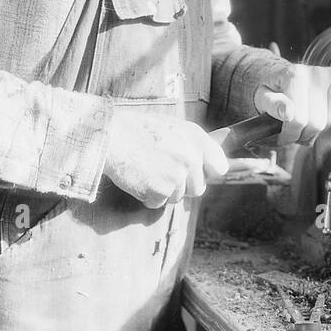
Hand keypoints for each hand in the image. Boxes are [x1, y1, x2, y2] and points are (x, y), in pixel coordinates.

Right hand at [102, 111, 227, 208]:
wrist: (111, 137)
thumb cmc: (138, 131)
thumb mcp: (173, 128)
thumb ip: (193, 145)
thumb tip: (212, 166)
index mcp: (196, 138)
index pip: (219, 167)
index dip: (209, 173)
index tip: (202, 174)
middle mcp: (190, 158)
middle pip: (198, 188)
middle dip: (183, 185)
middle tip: (162, 170)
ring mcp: (176, 176)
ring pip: (177, 197)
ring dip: (163, 190)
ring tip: (147, 169)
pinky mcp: (160, 191)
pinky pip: (158, 202)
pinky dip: (147, 196)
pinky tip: (138, 177)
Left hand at [254, 64, 330, 146]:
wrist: (286, 75)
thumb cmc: (275, 89)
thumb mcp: (263, 97)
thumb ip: (272, 105)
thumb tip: (287, 113)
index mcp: (294, 75)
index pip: (298, 119)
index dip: (290, 134)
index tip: (284, 136)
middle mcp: (316, 72)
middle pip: (317, 122)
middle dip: (305, 133)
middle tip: (296, 131)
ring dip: (321, 128)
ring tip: (309, 121)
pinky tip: (324, 112)